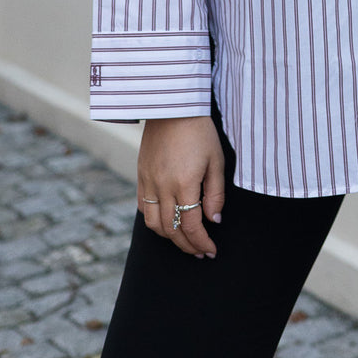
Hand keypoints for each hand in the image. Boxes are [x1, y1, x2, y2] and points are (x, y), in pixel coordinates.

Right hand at [137, 116, 224, 257]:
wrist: (172, 106)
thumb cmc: (199, 130)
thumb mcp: (216, 159)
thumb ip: (215, 193)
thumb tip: (214, 220)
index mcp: (184, 183)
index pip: (191, 225)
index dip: (202, 242)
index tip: (211, 250)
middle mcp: (162, 186)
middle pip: (171, 230)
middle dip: (187, 246)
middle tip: (200, 252)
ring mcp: (148, 181)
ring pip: (153, 224)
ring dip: (169, 238)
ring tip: (184, 241)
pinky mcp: (141, 175)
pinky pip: (142, 207)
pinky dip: (154, 221)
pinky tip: (166, 222)